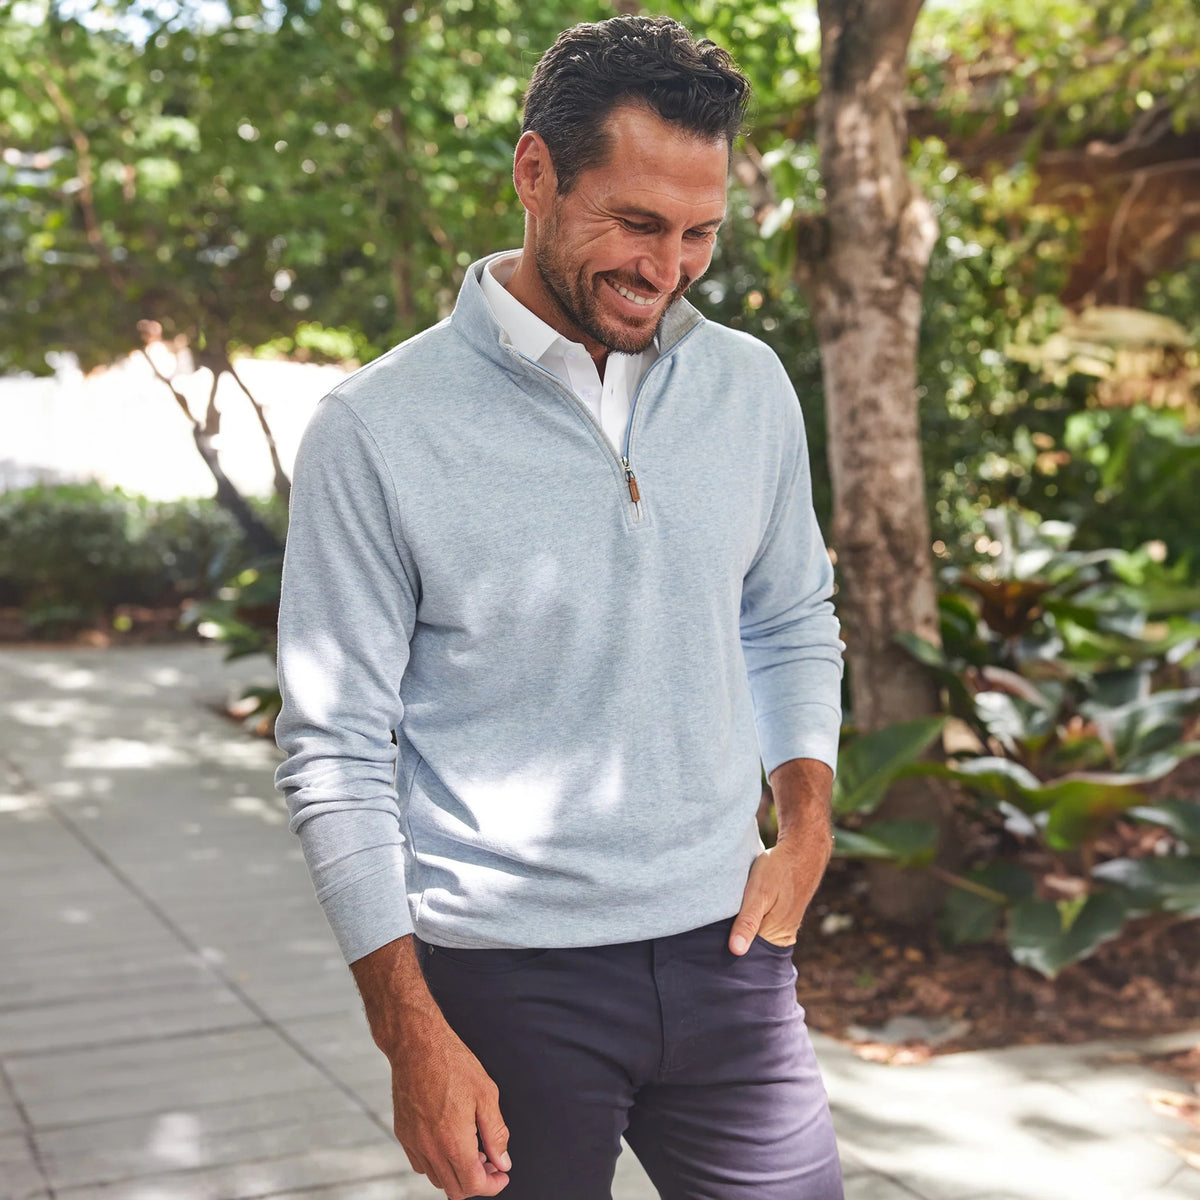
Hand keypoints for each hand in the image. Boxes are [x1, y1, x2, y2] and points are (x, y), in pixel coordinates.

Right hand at [389, 1006, 510, 1197]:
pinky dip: (437, 1163)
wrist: (416, 1045)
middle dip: (477, 1182)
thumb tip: (503, 1162)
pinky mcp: (403, 1134)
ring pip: (437, 1179)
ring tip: (471, 1148)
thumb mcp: (486, 1094)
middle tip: (490, 1161)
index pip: (474, 1185)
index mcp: (453, 1141)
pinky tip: (449, 1140)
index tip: (502, 1175)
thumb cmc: (453, 1063)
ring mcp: (413, 1143)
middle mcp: (430, 1149)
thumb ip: (496, 1133)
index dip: (492, 1185)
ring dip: (456, 1173)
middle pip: (455, 1190)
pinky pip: (421, 1164)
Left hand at [728, 839, 828, 954]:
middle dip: (736, 938)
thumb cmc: (778, 870)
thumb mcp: (758, 893)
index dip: (729, 945)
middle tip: (720, 921)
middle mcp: (783, 937)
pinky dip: (753, 920)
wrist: (803, 850)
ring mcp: (786, 928)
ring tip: (732, 913)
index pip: (747, 954)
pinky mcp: (785, 917)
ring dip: (744, 928)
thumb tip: (736, 951)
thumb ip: (747, 922)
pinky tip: (745, 909)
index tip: (715, 937)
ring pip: (757, 936)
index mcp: (777, 936)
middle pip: (753, 947)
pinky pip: (764, 926)